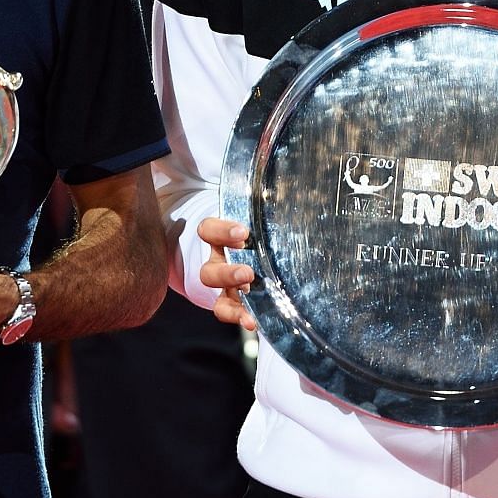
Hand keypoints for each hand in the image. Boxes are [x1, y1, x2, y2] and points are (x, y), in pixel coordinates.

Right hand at [196, 217, 256, 331]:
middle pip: (209, 269)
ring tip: (250, 294)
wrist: (246, 250)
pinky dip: (238, 316)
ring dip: (231, 294)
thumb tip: (289, 174)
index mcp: (217, 238)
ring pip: (214, 291)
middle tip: (248, 273)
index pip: (208, 231)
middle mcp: (216, 260)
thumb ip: (267, 206)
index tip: (243, 233)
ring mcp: (221, 284)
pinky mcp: (229, 300)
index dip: (222, 232)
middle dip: (228, 272)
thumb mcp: (257, 217)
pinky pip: (225, 310)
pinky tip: (253, 322)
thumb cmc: (256, 230)